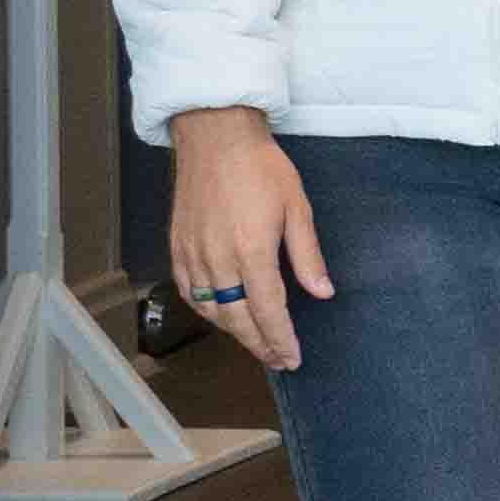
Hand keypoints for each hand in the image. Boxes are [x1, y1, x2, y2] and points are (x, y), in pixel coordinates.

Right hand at [164, 107, 329, 375]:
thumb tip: (323, 293)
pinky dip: (207, 312)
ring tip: (257, 343)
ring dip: (235, 332)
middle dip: (260, 344)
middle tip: (279, 360)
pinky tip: (223, 316)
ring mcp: (192, 255)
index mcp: (251, 251)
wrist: (215, 139)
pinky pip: (189, 292)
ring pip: (211, 310)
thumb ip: (307, 255)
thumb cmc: (262, 169)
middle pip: (237, 318)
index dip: (280, 339)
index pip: (268, 310)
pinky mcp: (176, 248)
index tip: (293, 359)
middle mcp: (217, 259)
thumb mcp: (297, 208)